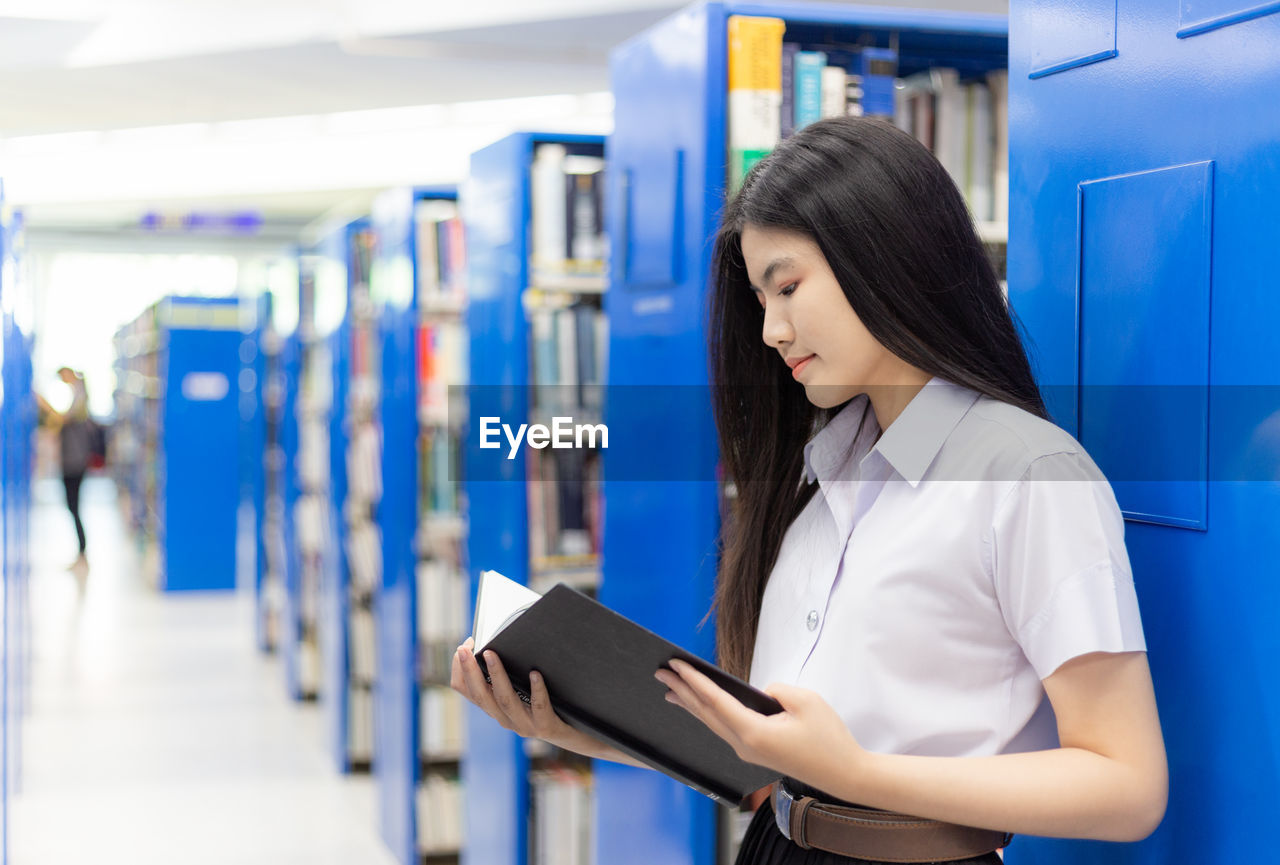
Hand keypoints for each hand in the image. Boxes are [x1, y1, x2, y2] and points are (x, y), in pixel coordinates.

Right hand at [450, 638, 624, 761]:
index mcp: (496, 708)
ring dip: (496, 675)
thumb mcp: (522, 688)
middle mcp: (506, 719)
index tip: (462, 648)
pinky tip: (535, 673)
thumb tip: (500, 636)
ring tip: (491, 653)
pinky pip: (539, 707)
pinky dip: (537, 689)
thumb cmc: (547, 702)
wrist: (575, 733)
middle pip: (482, 695)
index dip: (461, 671)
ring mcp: (525, 725)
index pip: (467, 692)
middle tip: (464, 648)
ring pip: (505, 700)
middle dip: (470, 671)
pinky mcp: (546, 726)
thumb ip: (509, 671)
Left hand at [655, 659, 866, 791]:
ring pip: (712, 723)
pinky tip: (699, 707)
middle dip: (682, 690)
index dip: (694, 680)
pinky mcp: (755, 752)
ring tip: (670, 688)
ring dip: (691, 703)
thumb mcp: (806, 701)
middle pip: (706, 713)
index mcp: (753, 733)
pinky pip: (723, 729)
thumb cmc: (829, 739)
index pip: (715, 701)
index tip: (676, 664)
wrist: (844, 774)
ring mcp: (748, 752)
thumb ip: (776, 689)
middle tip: (661, 671)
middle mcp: (744, 746)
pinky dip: (707, 713)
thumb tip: (759, 692)